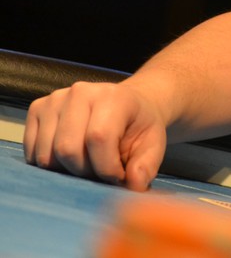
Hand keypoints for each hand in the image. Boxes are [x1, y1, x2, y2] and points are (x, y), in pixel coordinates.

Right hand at [23, 81, 167, 190]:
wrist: (128, 104)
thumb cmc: (138, 127)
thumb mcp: (153, 145)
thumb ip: (146, 166)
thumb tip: (135, 184)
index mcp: (113, 96)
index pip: (98, 138)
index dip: (106, 168)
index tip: (117, 177)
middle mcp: (80, 92)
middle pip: (67, 149)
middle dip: (85, 172)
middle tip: (101, 172)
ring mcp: (55, 98)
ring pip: (46, 154)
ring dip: (66, 170)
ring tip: (87, 163)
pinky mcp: (37, 108)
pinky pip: (32, 150)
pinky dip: (50, 164)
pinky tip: (70, 158)